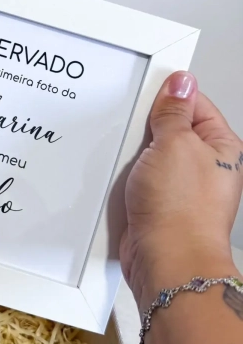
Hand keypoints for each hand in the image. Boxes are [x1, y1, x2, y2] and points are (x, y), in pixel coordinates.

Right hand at [120, 71, 242, 309]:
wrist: (164, 260)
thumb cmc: (182, 212)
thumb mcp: (176, 144)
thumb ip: (174, 112)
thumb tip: (180, 83)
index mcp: (219, 146)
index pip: (193, 104)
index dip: (169, 97)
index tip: (149, 96)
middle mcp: (200, 165)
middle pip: (167, 129)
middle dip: (145, 131)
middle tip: (139, 138)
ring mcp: (176, 185)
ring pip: (147, 155)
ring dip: (132, 157)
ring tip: (134, 168)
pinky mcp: (154, 201)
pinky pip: (135, 178)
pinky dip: (124, 177)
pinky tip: (124, 183)